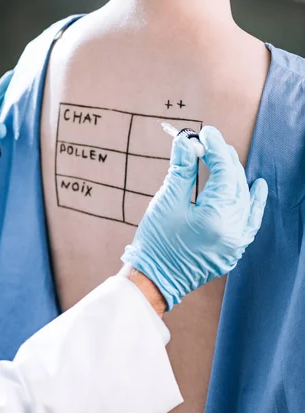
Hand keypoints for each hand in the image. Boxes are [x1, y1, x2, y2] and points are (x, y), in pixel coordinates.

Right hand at [122, 126, 267, 310]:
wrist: (154, 280)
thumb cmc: (156, 242)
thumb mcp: (167, 201)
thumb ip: (182, 169)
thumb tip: (186, 142)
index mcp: (217, 216)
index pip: (224, 171)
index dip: (216, 148)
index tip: (206, 132)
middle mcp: (234, 230)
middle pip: (236, 183)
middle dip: (223, 159)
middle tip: (207, 142)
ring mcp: (237, 242)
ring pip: (243, 198)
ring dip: (234, 176)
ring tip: (223, 157)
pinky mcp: (234, 248)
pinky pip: (251, 220)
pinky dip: (254, 202)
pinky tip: (259, 185)